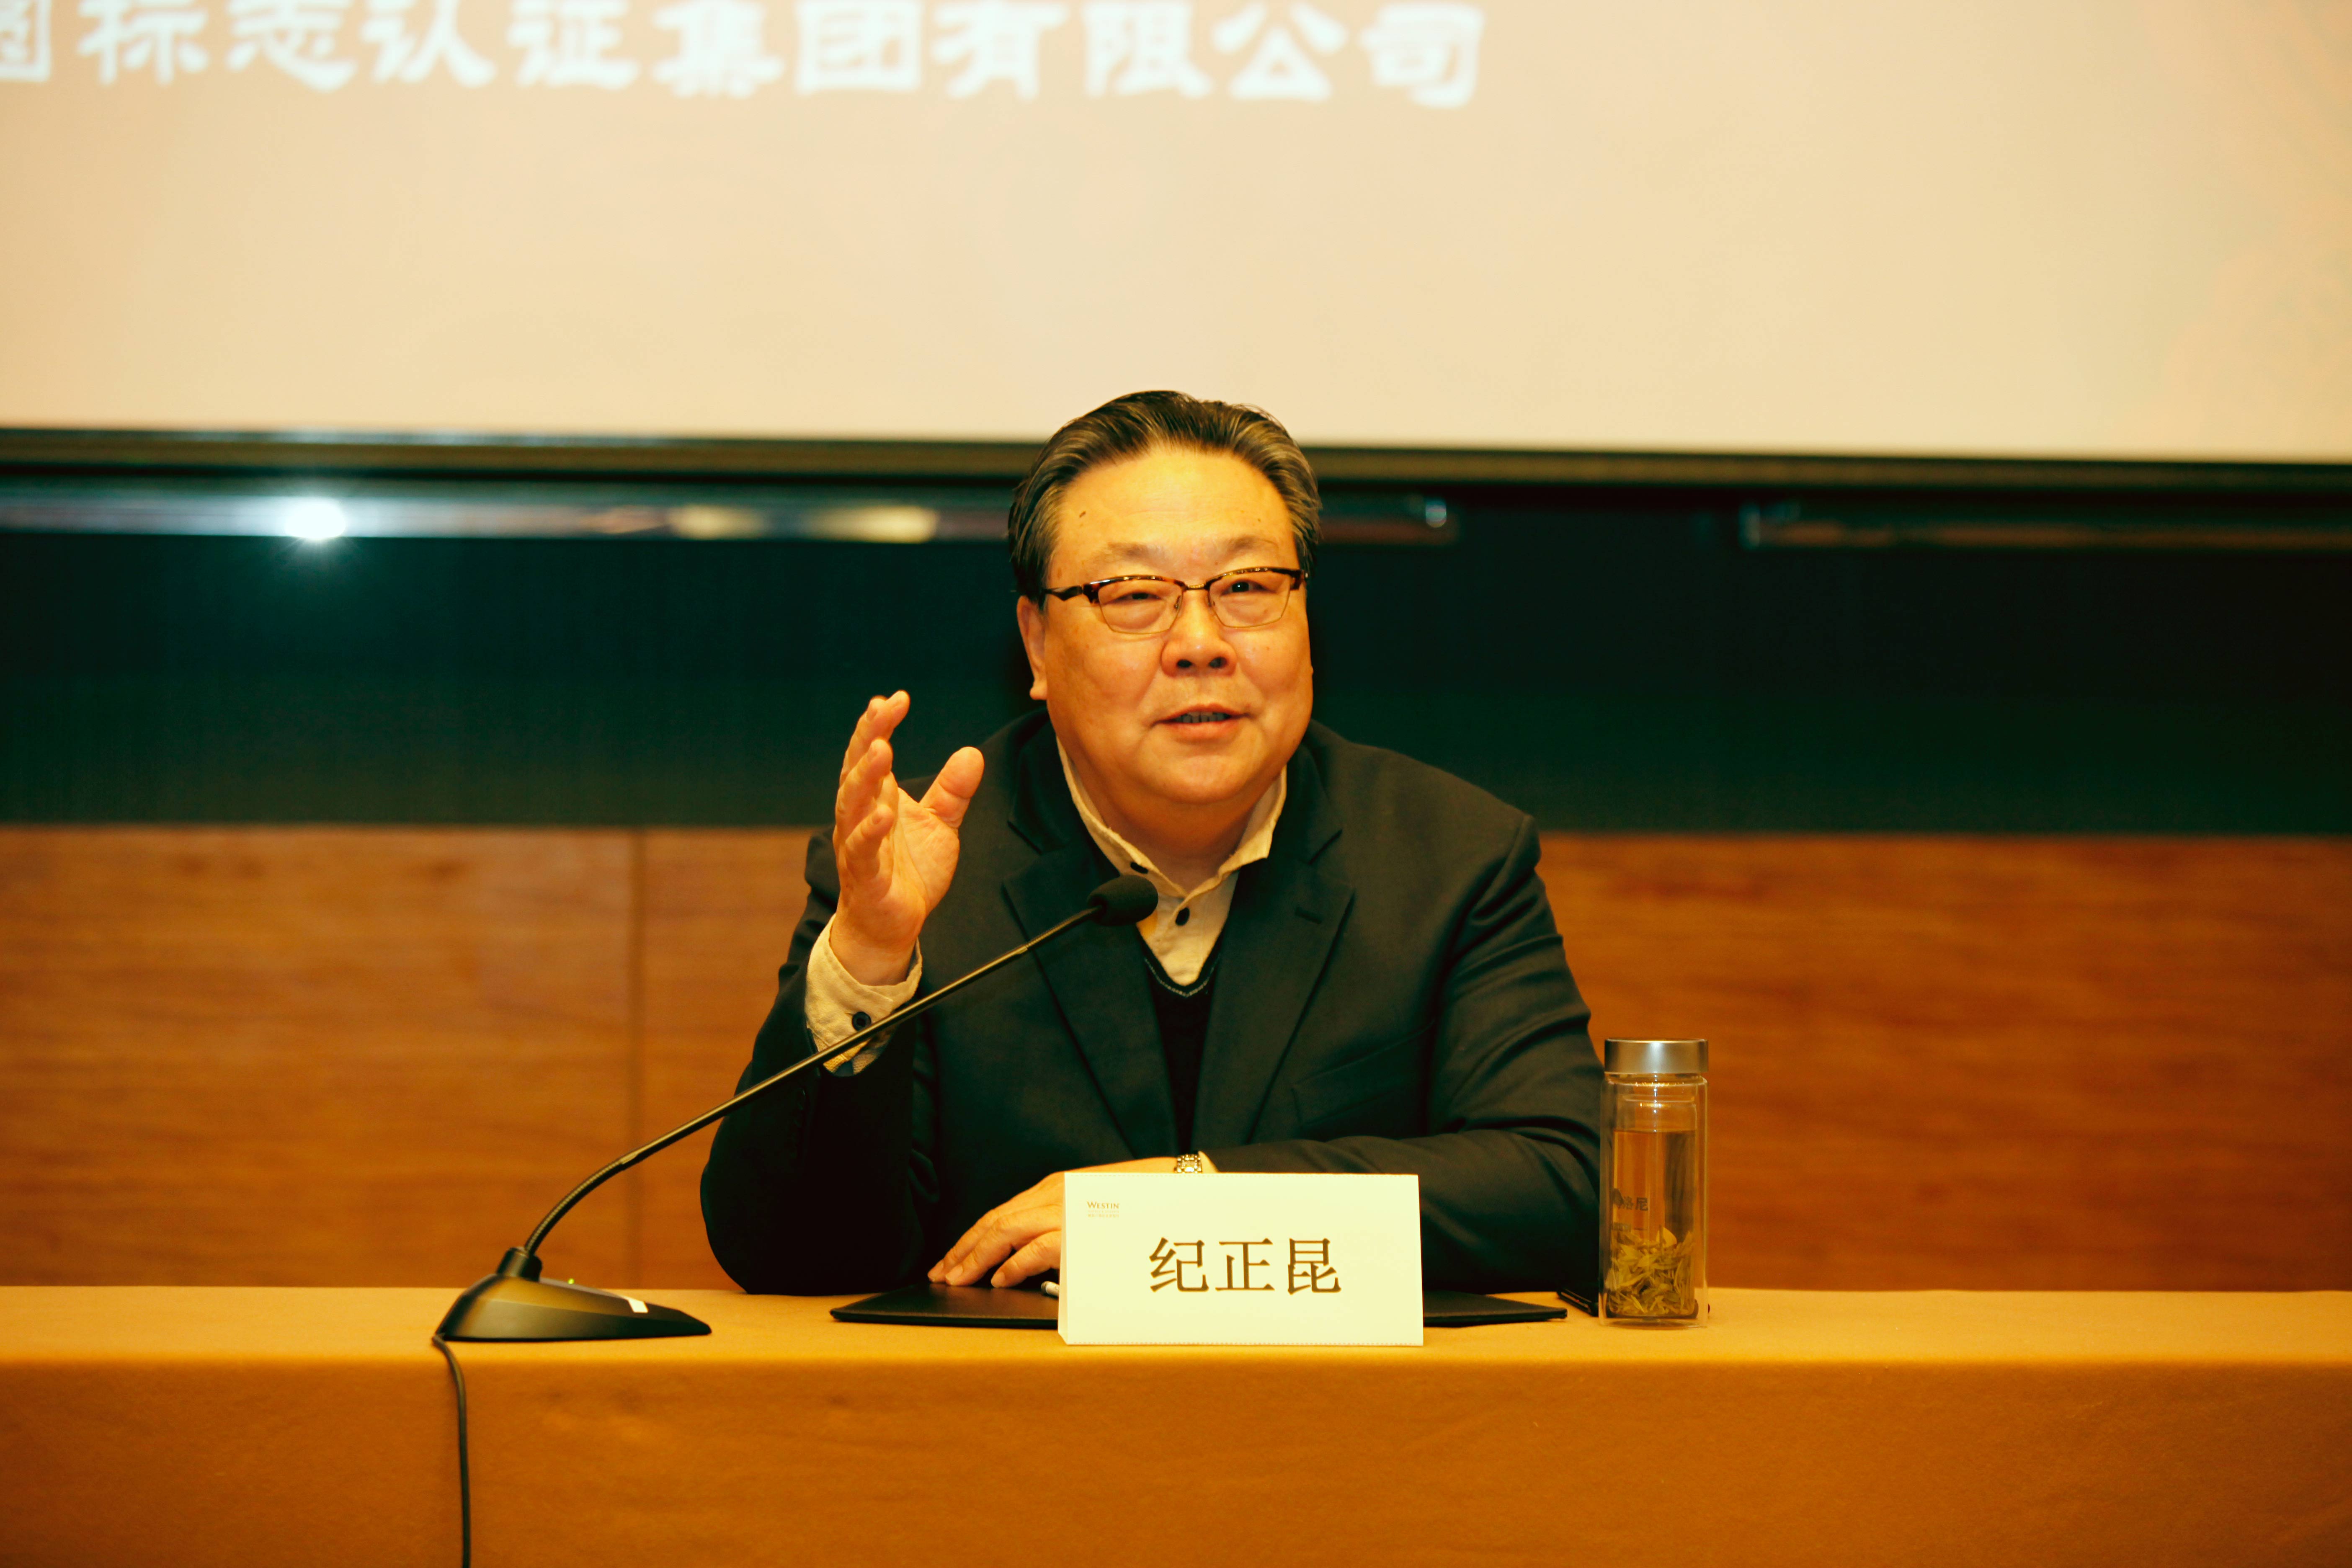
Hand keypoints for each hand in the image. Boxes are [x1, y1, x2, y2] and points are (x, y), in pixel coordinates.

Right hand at [830, 692, 983, 986]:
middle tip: (884, 708)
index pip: (870, 755)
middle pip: (858, 770)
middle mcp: (860, 817)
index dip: (878, 726)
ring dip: (866, 776)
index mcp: (876, 799)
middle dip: (869, 737)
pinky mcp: (866, 878)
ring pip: (853, 805)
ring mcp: (858, 846)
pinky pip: (863, 851)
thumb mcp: (939, 825)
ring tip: (882, 748)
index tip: (895, 698)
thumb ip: (952, 792)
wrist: (892, 925)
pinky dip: (870, 831)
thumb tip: (972, 753)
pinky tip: (884, 813)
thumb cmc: (909, 871)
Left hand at [930, 1156, 1178, 1287]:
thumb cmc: (1140, 1203)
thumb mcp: (1091, 1209)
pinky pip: (1038, 1247)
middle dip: (962, 1250)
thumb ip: (1060, 1225)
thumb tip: (1027, 1258)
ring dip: (976, 1257)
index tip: (949, 1260)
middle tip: (940, 1274)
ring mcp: (1066, 1209)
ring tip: (958, 1279)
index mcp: (1053, 1189)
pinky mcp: (1081, 1228)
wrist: (1180, 1187)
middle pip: (993, 1222)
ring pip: (1005, 1231)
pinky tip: (1000, 1279)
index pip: (999, 1215)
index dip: (969, 1239)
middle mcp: (1053, 1194)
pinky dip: (1015, 1263)